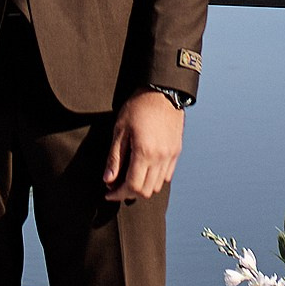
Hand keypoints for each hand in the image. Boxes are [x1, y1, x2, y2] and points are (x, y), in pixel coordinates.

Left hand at [103, 89, 184, 203]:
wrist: (162, 91)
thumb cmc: (138, 107)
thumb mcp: (120, 130)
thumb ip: (114, 158)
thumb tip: (108, 180)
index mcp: (145, 152)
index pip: (132, 186)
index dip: (118, 194)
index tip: (108, 193)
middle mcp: (160, 158)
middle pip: (146, 191)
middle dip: (128, 193)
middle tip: (116, 186)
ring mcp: (170, 156)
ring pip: (157, 186)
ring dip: (142, 187)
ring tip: (129, 177)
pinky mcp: (176, 151)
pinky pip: (166, 176)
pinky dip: (154, 179)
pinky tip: (144, 169)